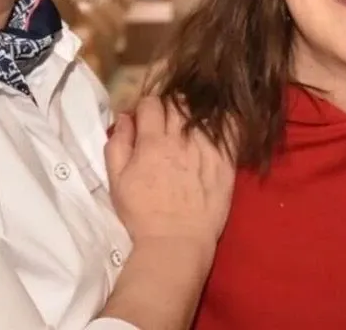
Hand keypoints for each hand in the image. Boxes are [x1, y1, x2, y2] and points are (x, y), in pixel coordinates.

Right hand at [105, 95, 234, 253]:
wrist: (177, 241)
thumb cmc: (142, 214)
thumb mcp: (117, 181)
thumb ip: (118, 145)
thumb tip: (125, 118)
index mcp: (153, 142)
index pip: (151, 103)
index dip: (146, 107)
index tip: (147, 117)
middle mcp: (182, 140)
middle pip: (178, 103)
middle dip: (170, 106)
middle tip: (168, 120)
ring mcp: (207, 149)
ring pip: (202, 113)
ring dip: (194, 114)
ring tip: (191, 126)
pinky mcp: (226, 161)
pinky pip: (229, 130)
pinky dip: (223, 122)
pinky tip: (218, 126)